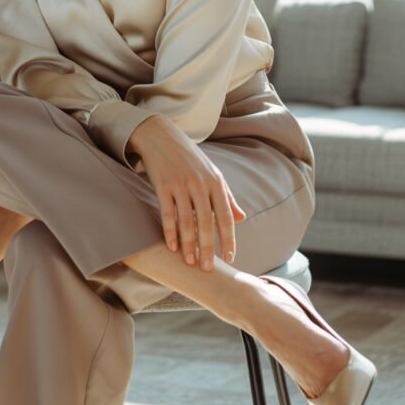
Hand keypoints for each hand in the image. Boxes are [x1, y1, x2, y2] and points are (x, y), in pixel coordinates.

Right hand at [128, 115, 245, 270]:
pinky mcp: (163, 185)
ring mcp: (181, 184)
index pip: (226, 216)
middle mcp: (200, 184)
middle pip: (207, 222)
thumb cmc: (190, 158)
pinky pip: (168, 213)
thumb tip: (242, 218)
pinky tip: (171, 246)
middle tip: (208, 268)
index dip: (229, 238)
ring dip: (189, 243)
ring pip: (187, 220)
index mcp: (216, 182)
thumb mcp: (212, 173)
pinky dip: (170, 231)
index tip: (230, 258)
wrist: (162, 136)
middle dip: (209, 247)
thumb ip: (227, 197)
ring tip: (190, 262)